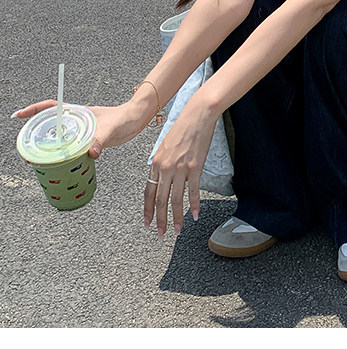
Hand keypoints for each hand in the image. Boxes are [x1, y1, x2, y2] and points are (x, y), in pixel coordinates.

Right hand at [12, 100, 145, 157]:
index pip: (50, 107)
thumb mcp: (112, 127)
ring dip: (47, 149)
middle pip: (50, 126)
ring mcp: (81, 131)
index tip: (18, 116)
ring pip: (58, 139)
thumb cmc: (124, 117)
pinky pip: (69, 149)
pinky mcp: (88, 141)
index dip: (33, 110)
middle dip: (35, 137)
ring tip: (37, 163)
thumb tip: (92, 153)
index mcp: (78, 112)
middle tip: (26, 153)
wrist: (136, 120)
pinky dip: (62, 157)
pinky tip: (59, 167)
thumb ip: (101, 139)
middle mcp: (76, 121)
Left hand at [144, 95, 218, 236]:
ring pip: (175, 199)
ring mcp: (180, 168)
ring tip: (177, 230)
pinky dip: (193, 205)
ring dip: (176, 217)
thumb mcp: (165, 144)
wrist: (197, 115)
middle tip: (160, 233)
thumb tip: (161, 175)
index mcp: (156, 162)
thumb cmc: (183, 127)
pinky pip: (192, 191)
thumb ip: (162, 161)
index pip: (148, 191)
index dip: (147, 209)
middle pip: (160, 199)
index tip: (148, 222)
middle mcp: (165, 167)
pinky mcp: (194, 167)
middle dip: (159, 219)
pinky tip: (194, 215)